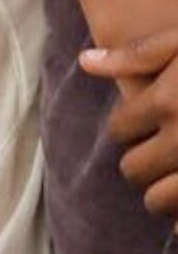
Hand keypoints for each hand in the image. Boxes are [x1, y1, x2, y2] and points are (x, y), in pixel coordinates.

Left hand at [80, 30, 177, 214]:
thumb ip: (139, 54)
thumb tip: (85, 61)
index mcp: (168, 100)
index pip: (120, 128)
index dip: (130, 123)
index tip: (149, 116)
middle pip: (132, 168)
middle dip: (142, 160)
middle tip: (159, 148)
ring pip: (157, 200)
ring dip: (162, 190)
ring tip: (175, 172)